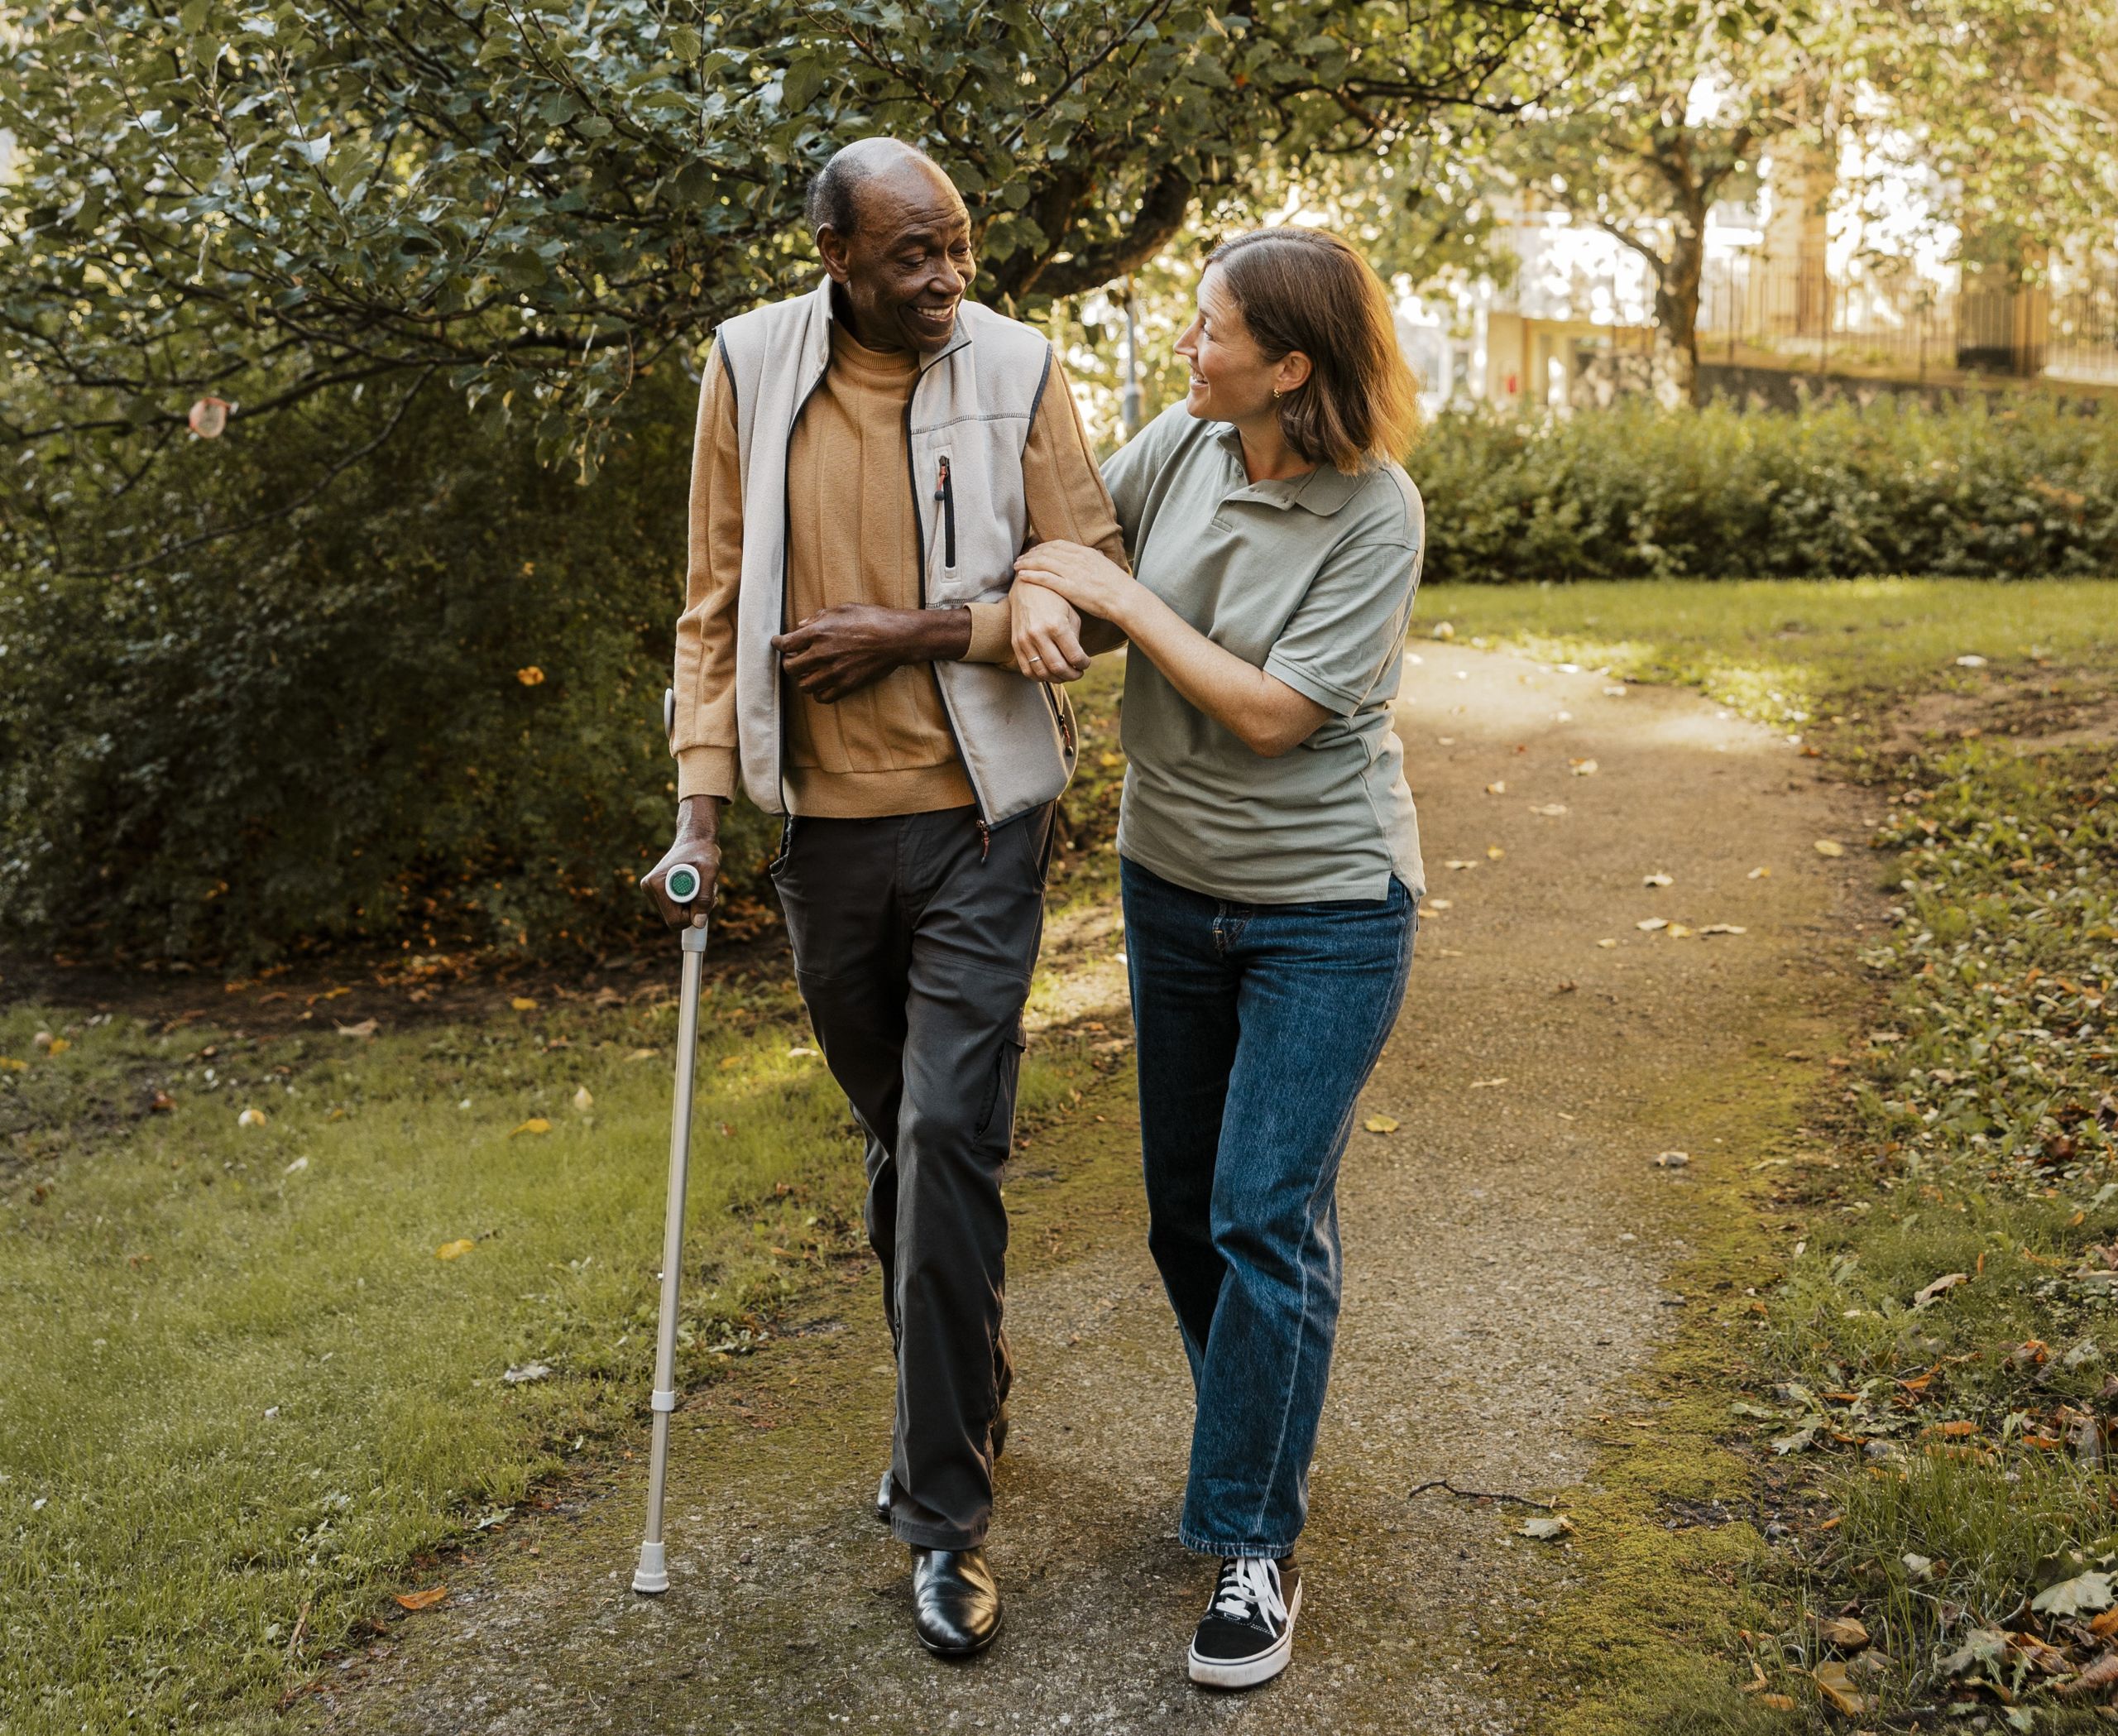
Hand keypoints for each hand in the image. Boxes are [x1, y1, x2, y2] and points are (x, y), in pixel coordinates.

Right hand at [642, 796, 722, 926]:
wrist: (695, 838)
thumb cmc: (703, 851)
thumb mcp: (709, 872)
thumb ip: (704, 898)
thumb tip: (698, 923)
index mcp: (657, 884)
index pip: (674, 920)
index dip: (695, 915)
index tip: (708, 899)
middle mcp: (649, 888)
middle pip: (674, 919)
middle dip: (695, 910)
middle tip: (709, 892)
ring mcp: (651, 890)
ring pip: (675, 914)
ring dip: (693, 905)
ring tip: (702, 885)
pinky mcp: (657, 891)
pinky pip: (675, 908)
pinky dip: (689, 902)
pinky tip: (695, 886)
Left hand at [772, 603, 968, 702]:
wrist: (896, 638)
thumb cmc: (871, 618)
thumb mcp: (842, 609)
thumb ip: (818, 617)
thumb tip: (801, 625)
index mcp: (818, 632)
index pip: (785, 644)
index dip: (778, 644)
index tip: (778, 644)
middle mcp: (822, 654)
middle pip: (790, 668)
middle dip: (789, 663)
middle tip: (794, 659)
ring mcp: (834, 672)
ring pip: (804, 685)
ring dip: (803, 679)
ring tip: (809, 673)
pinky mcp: (846, 685)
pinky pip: (822, 697)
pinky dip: (819, 693)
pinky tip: (823, 684)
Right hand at [1009, 579, 1088, 681]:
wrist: (1026, 588)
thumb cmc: (1054, 599)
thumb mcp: (1071, 614)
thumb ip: (1075, 639)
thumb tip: (1078, 660)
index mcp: (1057, 625)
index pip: (1074, 657)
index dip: (1084, 664)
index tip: (1086, 663)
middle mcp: (1039, 634)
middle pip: (1058, 668)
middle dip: (1072, 675)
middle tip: (1078, 673)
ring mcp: (1025, 640)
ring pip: (1042, 672)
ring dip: (1057, 678)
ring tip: (1065, 674)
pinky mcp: (1015, 644)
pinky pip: (1027, 670)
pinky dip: (1040, 677)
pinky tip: (1049, 673)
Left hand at [1012, 540, 1133, 624]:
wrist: (1125, 598)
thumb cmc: (1118, 587)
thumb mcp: (1106, 566)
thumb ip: (1096, 559)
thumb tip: (1094, 554)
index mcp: (1085, 553)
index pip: (1058, 544)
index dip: (1043, 547)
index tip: (1034, 551)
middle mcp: (1077, 559)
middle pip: (1047, 551)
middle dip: (1031, 554)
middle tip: (1020, 558)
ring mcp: (1072, 572)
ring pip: (1043, 562)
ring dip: (1027, 563)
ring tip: (1017, 566)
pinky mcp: (1069, 587)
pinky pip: (1045, 578)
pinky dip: (1032, 575)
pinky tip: (1022, 576)